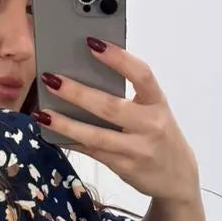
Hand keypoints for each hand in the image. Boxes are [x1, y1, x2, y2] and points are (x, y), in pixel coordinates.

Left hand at [34, 40, 200, 205]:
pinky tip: (54, 134)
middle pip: (110, 106)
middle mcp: (151, 125)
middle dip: (77, 93)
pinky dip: (72, 142)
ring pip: (97, 135)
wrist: (178, 177)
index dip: (118, 58)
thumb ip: (130, 96)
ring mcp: (138, 150)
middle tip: (51, 79)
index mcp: (158, 103)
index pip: (141, 75)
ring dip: (66, 124)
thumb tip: (86, 75)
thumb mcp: (154, 111)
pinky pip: (93, 152)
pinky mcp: (125, 168)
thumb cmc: (160, 135)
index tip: (92, 43)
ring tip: (43, 114)